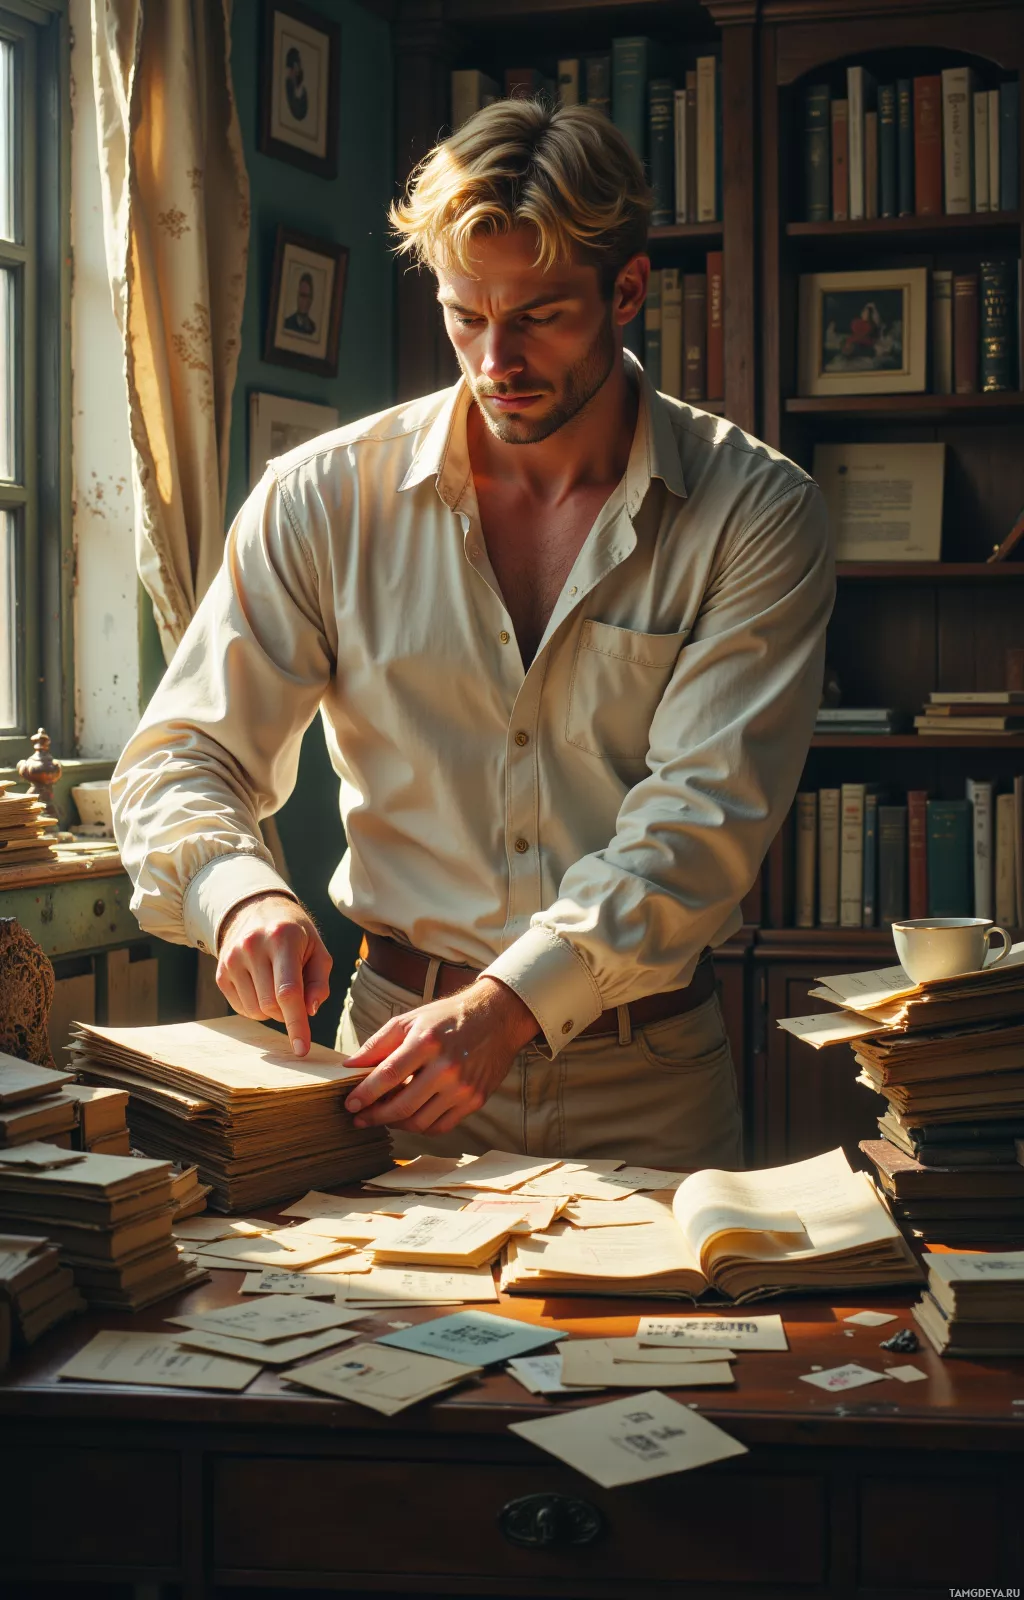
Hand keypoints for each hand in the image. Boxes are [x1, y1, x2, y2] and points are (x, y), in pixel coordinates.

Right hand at [216, 892, 331, 1056]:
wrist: (256, 911)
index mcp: (282, 939)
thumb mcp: (317, 950)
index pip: (288, 991)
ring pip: (254, 1011)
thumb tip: (309, 1011)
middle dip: (287, 1013)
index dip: (296, 1023)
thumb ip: (319, 982)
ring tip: (277, 987)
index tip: (302, 1049)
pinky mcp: (220, 972)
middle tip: (295, 999)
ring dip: (271, 1011)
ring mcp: (232, 959)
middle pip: (270, 1005)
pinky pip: (240, 1008)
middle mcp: (252, 947)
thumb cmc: (295, 935)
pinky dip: (256, 1007)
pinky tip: (262, 986)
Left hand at [343, 977, 537, 1135]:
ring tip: (384, 1116)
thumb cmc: (448, 1017)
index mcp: (427, 1042)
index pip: (388, 1076)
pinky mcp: (475, 1100)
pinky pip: (441, 1127)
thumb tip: (350, 1066)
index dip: (365, 1095)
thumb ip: (378, 1044)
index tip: (350, 1105)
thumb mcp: (411, 1020)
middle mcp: (447, 1067)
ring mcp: (463, 1087)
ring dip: (396, 1124)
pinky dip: (420, 1127)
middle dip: (375, 1116)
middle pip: (402, 1106)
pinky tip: (410, 1117)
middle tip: (360, 1118)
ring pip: (420, 1122)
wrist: (497, 1017)